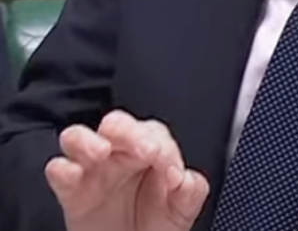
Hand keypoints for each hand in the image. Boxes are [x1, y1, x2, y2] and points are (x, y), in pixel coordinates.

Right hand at [45, 110, 208, 230]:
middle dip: (130, 132)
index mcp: (149, 149)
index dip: (165, 149)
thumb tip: (184, 179)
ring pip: (79, 137)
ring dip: (88, 140)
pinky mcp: (70, 192)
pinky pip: (58, 170)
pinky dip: (61, 168)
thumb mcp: (182, 208)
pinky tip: (71, 173)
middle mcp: (119, 152)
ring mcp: (91, 169)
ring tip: (102, 151)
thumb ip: (191, 190)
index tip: (171, 172)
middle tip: (145, 151)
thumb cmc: (156, 223)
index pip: (155, 134)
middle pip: (117, 124)